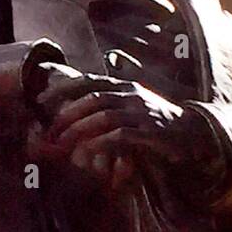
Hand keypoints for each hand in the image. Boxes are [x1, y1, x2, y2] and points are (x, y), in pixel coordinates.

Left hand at [40, 74, 222, 194]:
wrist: (192, 132)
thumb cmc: (154, 121)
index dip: (62, 88)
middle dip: (66, 114)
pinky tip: (87, 150)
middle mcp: (131, 94)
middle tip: (48, 131)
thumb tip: (73, 108)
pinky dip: (102, 142)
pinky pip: (121, 135)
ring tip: (61, 144)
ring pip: (104, 115)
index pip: (87, 80)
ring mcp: (142, 112)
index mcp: (123, 86)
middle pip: (93, 98)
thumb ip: (106, 105)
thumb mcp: (130, 106)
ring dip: (79, 130)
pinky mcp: (150, 131)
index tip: (39, 99)